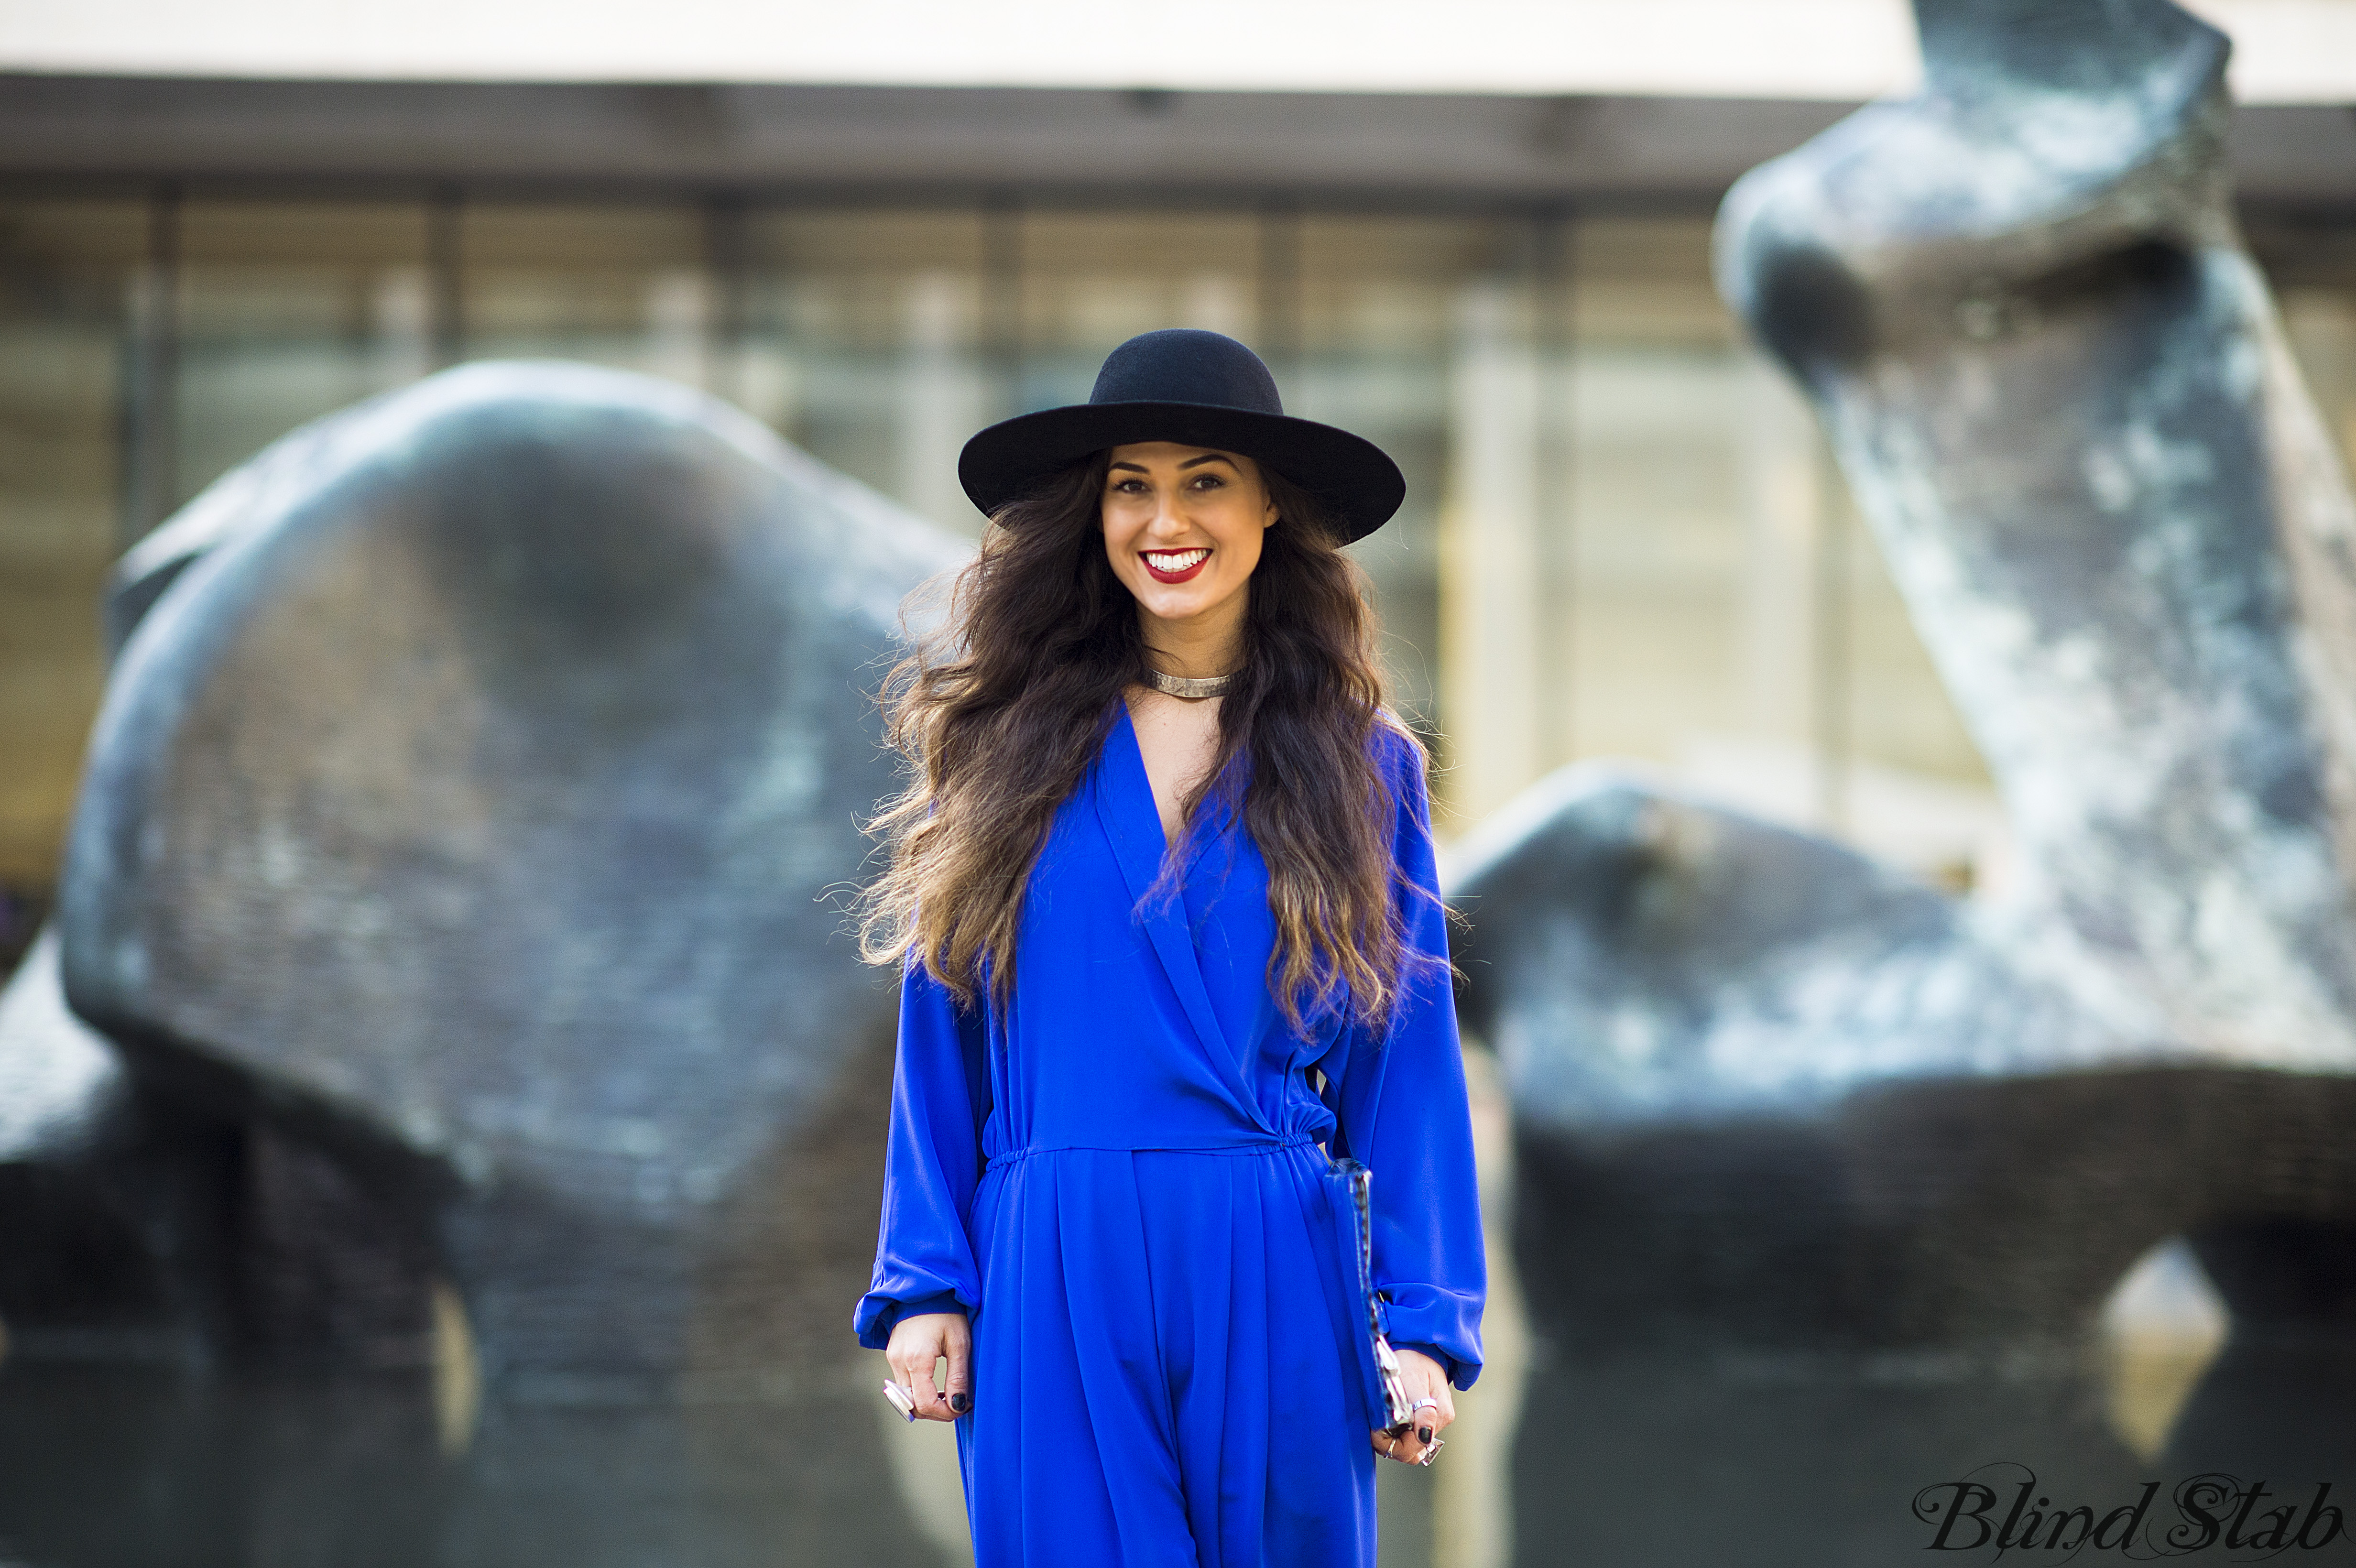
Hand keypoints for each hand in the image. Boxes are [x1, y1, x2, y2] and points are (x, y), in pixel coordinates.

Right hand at [884, 1311, 971, 1421]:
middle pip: (912, 1405)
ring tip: (948, 1393)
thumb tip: (958, 1406)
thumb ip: (958, 1377)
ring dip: (926, 1402)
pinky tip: (935, 1383)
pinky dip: (918, 1391)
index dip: (944, 1413)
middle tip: (958, 1403)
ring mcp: (893, 1358)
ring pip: (906, 1397)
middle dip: (935, 1411)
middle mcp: (899, 1361)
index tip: (962, 1407)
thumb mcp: (960, 1344)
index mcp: (917, 1359)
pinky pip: (903, 1384)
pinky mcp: (892, 1355)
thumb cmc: (947, 1313)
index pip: (924, 1404)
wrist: (925, 1290)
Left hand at [1372, 1347, 1454, 1464]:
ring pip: (1408, 1447)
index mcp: (1440, 1414)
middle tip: (1373, 1429)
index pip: (1415, 1447)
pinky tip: (1384, 1421)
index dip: (1393, 1444)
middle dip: (1390, 1445)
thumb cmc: (1412, 1358)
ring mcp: (1429, 1420)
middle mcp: (1437, 1421)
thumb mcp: (1415, 1381)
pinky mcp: (1420, 1416)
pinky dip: (1393, 1433)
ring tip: (1377, 1424)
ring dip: (1390, 1440)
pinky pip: (1407, 1436)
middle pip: (1412, 1452)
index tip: (1375, 1432)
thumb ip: (1422, 1410)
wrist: (1413, 1344)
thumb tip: (1425, 1437)